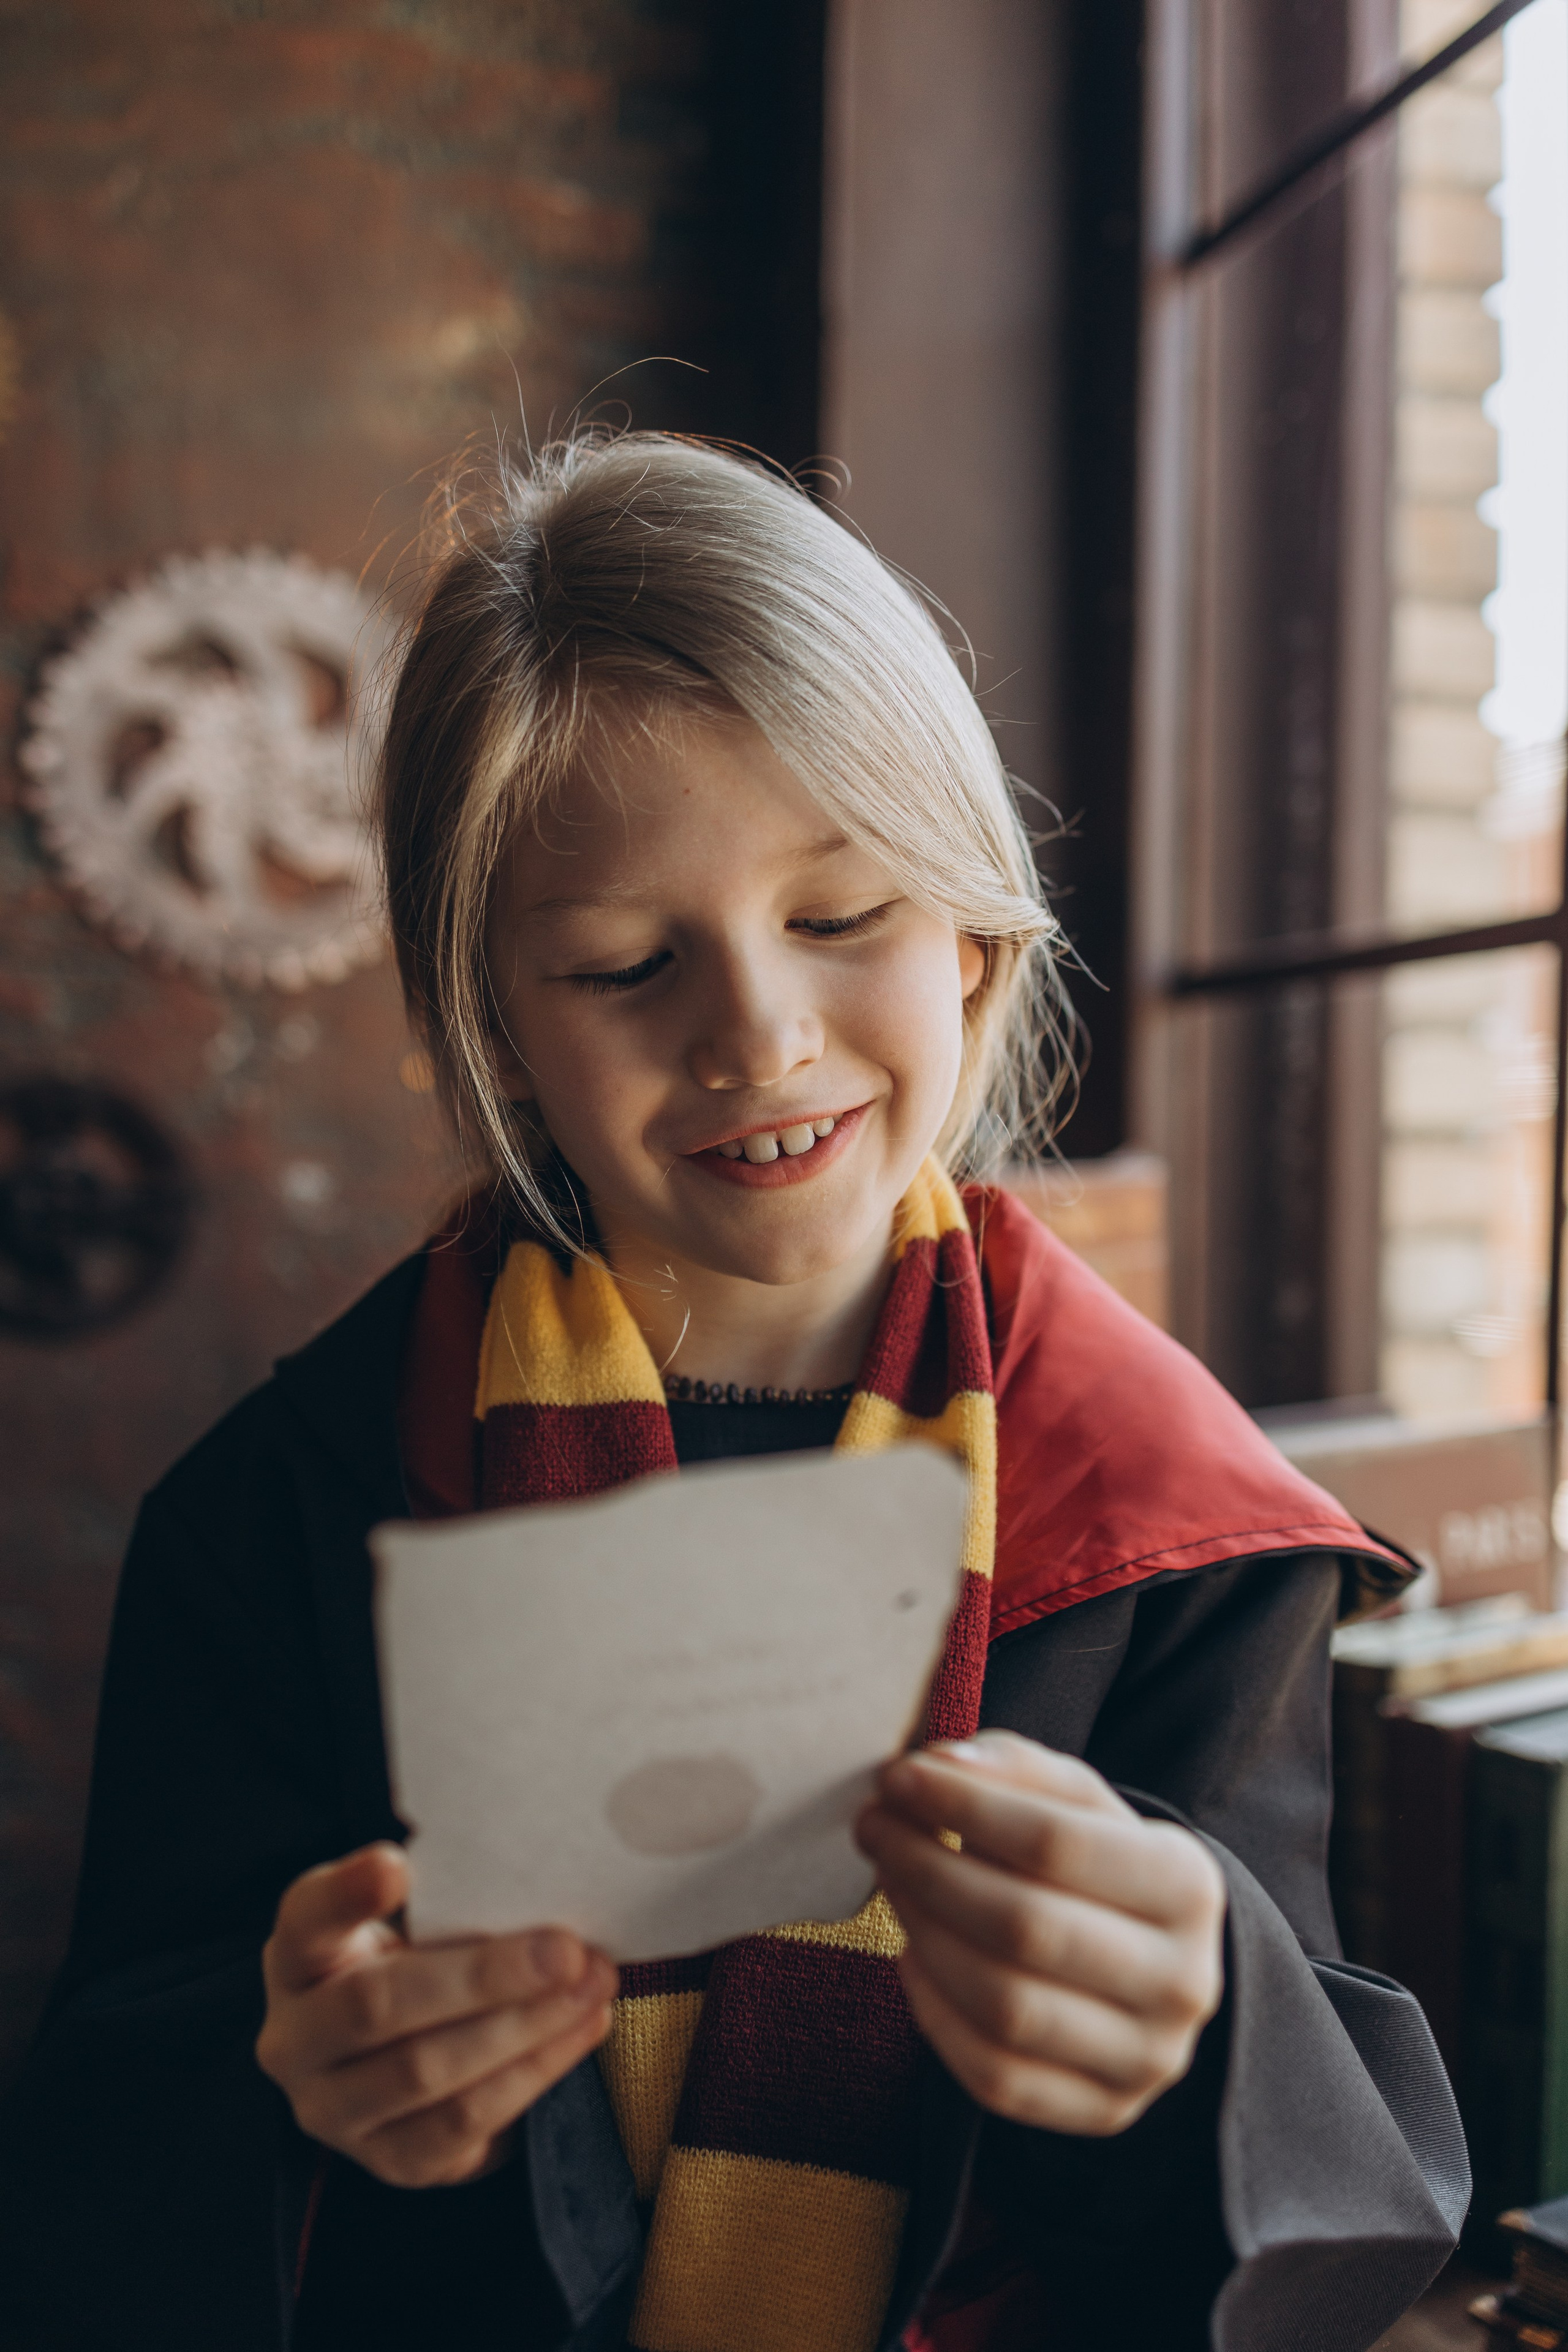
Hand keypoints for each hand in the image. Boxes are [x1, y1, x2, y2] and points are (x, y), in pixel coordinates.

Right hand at [256, 1843, 617, 2186]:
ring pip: (426, 2072)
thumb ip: (451, 1899)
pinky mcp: (388, 2161)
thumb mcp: (413, 1920)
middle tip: (566, 1949)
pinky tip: (581, 2031)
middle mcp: (294, 2040)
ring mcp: (332, 2111)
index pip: (307, 1918)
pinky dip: (532, 2073)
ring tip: (591, 1986)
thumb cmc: (416, 1964)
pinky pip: (462, 2122)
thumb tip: (539, 1877)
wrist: (401, 2062)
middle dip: (483, 1977)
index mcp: (297, 1958)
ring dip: (524, 2028)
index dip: (347, 1893)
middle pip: (377, 2005)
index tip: (397, 1864)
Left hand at [855, 1731, 1224, 2134]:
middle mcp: (1183, 1981)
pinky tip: (912, 1956)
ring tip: (890, 1882)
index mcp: (1189, 1885)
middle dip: (929, 1869)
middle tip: (875, 1828)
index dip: (964, 1807)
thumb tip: (940, 1764)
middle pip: (1025, 1926)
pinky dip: (935, 2014)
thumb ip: (1013, 1768)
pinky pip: (994, 2077)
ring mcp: (1146, 2059)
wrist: (1151, 1961)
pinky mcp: (1103, 2114)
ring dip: (923, 1934)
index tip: (898, 1779)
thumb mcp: (1077, 1801)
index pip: (1057, 1842)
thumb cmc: (1098, 1864)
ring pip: (1005, 2006)